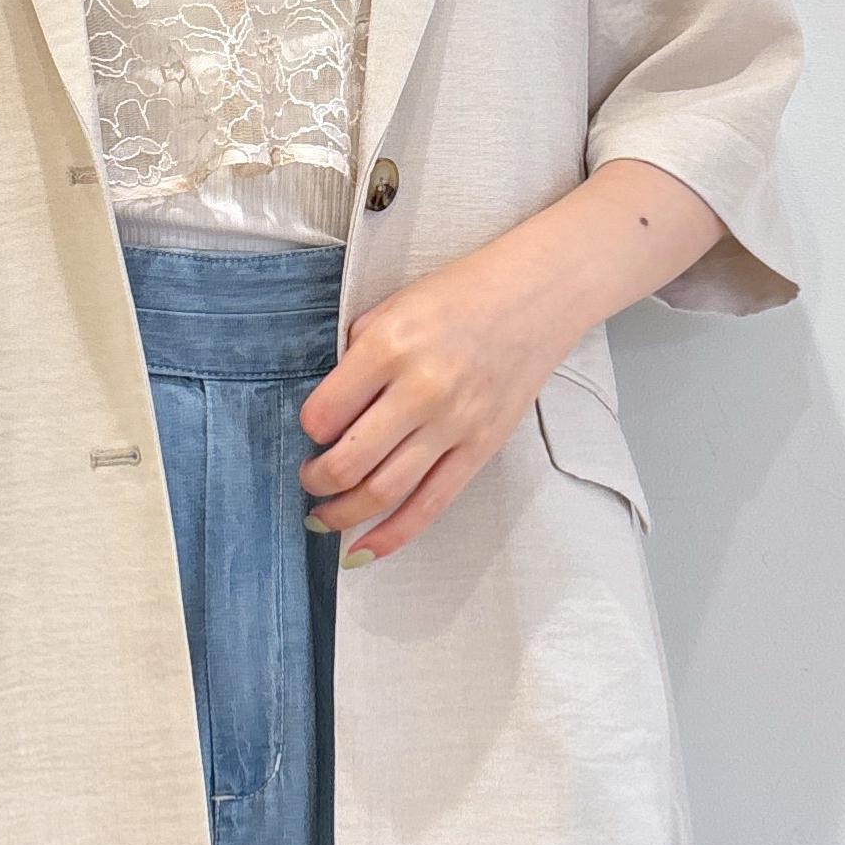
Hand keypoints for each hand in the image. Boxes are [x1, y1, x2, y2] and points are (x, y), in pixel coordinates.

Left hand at [297, 158, 733, 562]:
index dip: (308, 431)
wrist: (536, 296)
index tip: (309, 433)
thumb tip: (327, 413)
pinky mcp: (481, 448)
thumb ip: (356, 358)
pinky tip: (365, 549)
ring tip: (324, 517)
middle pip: (349, 462)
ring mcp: (455, 424)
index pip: (324, 414)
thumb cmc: (459, 297)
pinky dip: (393, 535)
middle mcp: (421, 390)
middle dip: (316, 482)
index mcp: (389, 347)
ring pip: (385, 492)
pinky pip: (431, 504)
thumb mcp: (391, 308)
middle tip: (308, 481)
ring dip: (343, 515)